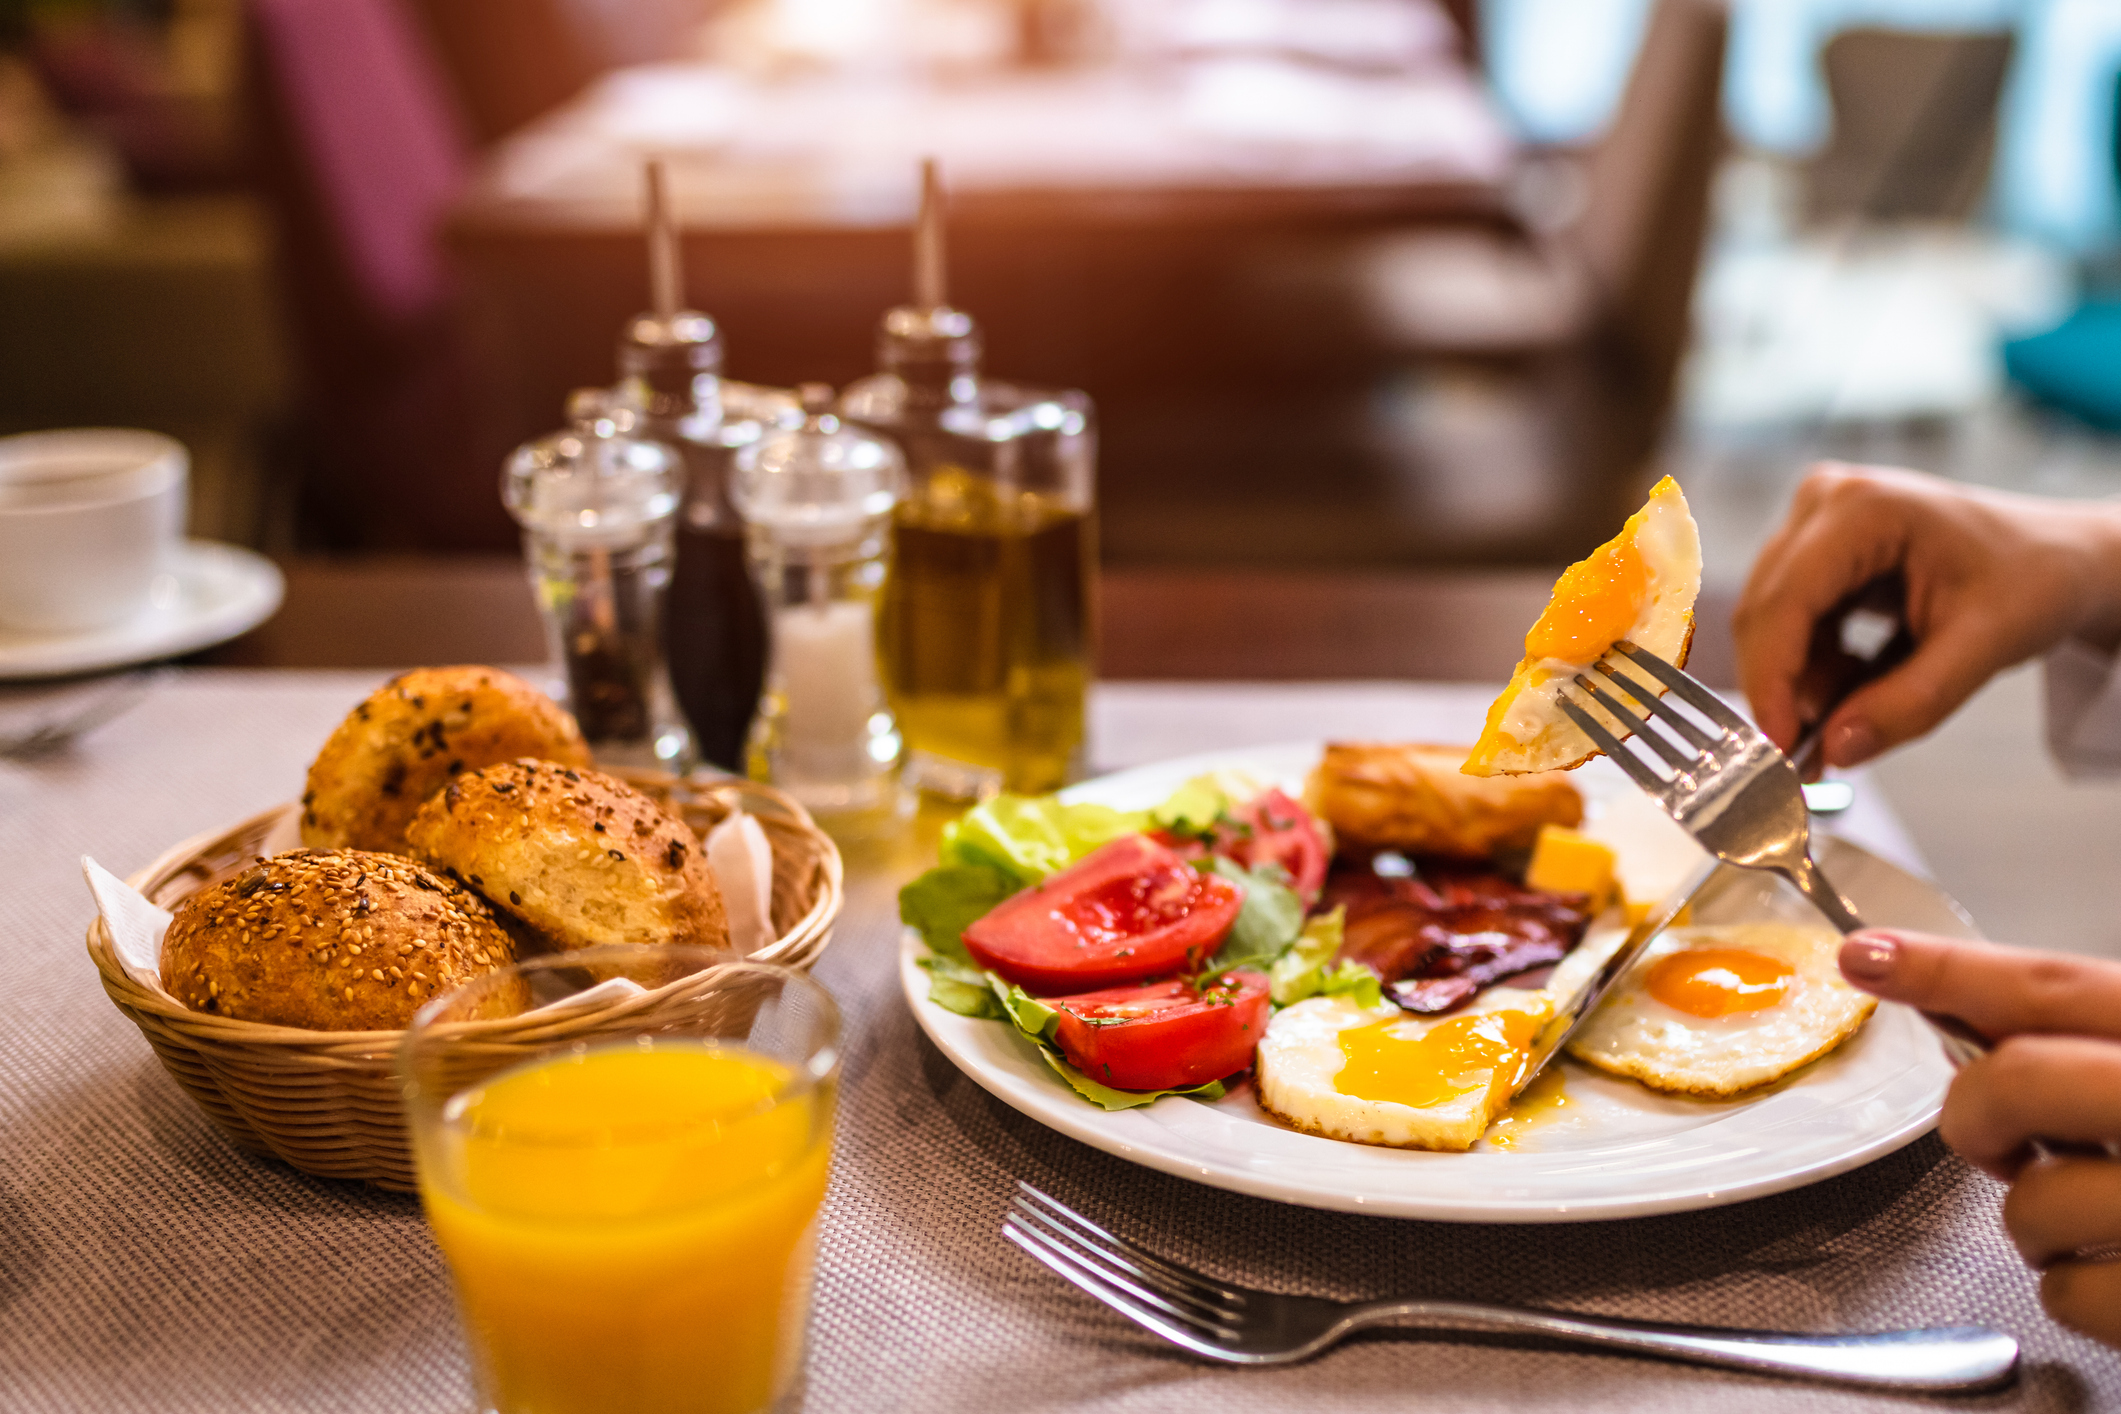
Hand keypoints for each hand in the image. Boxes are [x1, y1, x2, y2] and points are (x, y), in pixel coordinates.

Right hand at [1732, 465, 2120, 768]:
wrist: (2059, 556)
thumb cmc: (2035, 577)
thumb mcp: (1984, 647)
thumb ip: (1910, 704)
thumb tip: (1837, 748)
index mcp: (1865, 508)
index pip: (1786, 601)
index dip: (1772, 678)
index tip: (1778, 745)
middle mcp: (1827, 503)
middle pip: (1767, 612)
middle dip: (1783, 689)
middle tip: (1804, 756)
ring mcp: (1817, 524)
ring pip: (1772, 623)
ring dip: (1799, 683)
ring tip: (1844, 725)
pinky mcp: (1818, 551)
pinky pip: (1791, 623)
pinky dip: (1813, 669)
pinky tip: (1853, 692)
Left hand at [1841, 928, 2120, 1345]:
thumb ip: (2097, 1045)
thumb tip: (1968, 1016)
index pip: (2056, 986)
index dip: (1947, 968)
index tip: (1868, 956)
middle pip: (2017, 1079)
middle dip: (1977, 1112)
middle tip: (1995, 1136)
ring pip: (2031, 1201)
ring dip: (2034, 1218)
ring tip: (2101, 1214)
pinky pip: (2069, 1294)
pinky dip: (2077, 1289)